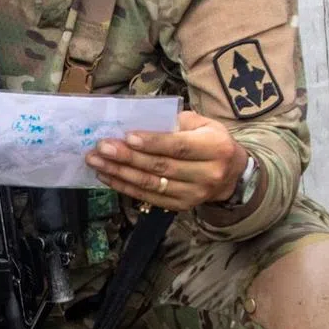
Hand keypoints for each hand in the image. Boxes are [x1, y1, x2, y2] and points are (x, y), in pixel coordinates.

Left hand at [85, 111, 247, 211]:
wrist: (232, 174)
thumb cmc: (211, 140)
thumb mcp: (203, 123)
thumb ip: (176, 121)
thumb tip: (139, 121)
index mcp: (215, 148)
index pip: (179, 146)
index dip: (152, 143)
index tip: (126, 137)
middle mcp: (207, 174)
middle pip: (161, 167)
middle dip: (127, 157)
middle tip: (101, 148)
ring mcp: (194, 194)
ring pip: (151, 185)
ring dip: (120, 173)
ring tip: (97, 162)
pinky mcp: (182, 207)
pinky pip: (149, 197)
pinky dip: (125, 187)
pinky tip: (108, 176)